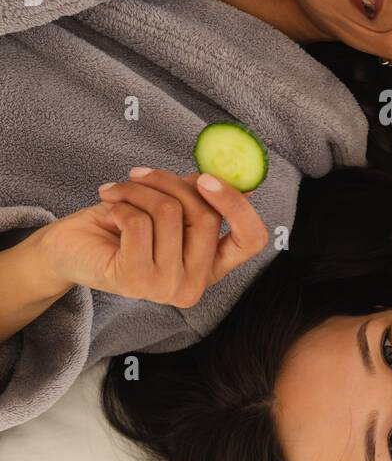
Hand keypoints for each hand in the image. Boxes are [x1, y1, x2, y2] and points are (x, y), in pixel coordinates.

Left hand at [42, 167, 269, 306]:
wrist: (71, 248)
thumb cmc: (120, 225)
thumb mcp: (169, 206)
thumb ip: (202, 197)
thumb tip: (244, 182)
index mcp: (211, 266)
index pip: (251, 240)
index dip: (237, 205)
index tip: (206, 178)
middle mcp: (195, 284)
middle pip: (207, 216)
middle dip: (168, 182)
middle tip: (139, 173)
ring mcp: (167, 287)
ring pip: (170, 213)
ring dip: (137, 190)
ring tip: (117, 192)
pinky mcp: (136, 281)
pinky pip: (140, 223)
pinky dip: (121, 204)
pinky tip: (110, 212)